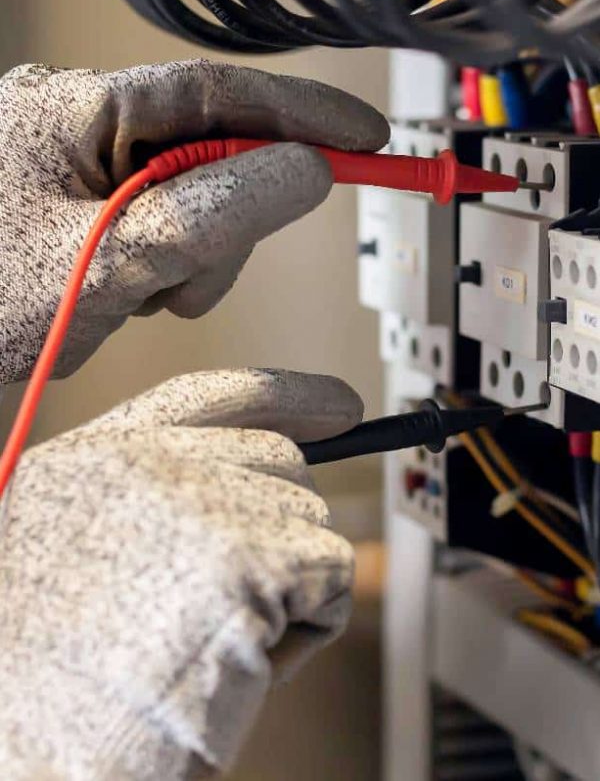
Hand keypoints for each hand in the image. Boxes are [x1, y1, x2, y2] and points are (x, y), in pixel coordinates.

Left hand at [0, 60, 387, 381]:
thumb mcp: (99, 263)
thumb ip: (204, 216)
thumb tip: (303, 170)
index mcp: (74, 110)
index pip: (213, 92)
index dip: (300, 113)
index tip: (365, 137)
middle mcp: (81, 126)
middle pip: (211, 151)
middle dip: (224, 223)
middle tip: (187, 280)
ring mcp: (84, 169)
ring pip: (195, 200)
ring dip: (191, 259)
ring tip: (138, 299)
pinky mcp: (91, 208)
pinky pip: (164, 227)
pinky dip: (167, 269)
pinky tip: (129, 294)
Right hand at [0, 368, 362, 780]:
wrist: (33, 755)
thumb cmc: (63, 682)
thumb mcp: (89, 552)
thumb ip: (166, 497)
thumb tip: (270, 478)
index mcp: (92, 459)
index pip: (209, 397)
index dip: (286, 396)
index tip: (340, 405)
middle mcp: (141, 463)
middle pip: (280, 458)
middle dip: (281, 528)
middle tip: (237, 596)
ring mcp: (194, 502)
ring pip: (310, 516)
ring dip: (288, 585)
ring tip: (216, 636)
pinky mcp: (246, 555)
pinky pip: (331, 572)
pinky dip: (309, 626)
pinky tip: (244, 657)